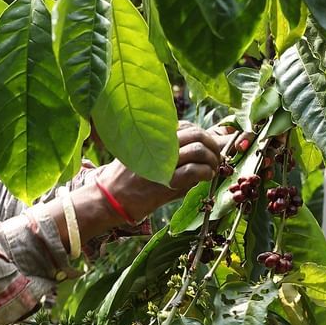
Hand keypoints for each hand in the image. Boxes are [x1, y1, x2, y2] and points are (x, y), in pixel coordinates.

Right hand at [93, 123, 233, 222]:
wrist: (109, 199)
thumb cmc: (126, 179)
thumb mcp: (140, 154)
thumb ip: (165, 149)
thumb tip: (198, 150)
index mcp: (151, 135)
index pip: (186, 126)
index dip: (204, 134)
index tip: (210, 145)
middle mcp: (157, 144)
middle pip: (196, 134)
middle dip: (213, 145)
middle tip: (217, 157)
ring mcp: (161, 162)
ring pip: (198, 149)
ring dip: (212, 159)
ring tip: (212, 169)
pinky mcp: (165, 182)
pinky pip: (194, 171)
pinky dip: (206, 172)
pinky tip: (206, 177)